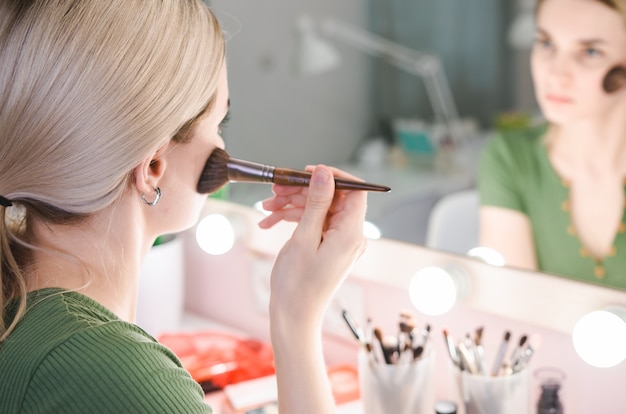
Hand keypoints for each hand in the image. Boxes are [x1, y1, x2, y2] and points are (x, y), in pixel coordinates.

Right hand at [260, 165, 367, 326]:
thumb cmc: (298, 283)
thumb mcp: (304, 237)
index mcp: (351, 233)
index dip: (333, 176)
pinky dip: (294, 219)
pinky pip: (313, 224)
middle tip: (275, 191)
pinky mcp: (328, 246)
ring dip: (292, 205)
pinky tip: (270, 221)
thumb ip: (316, 202)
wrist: (293, 315)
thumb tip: (324, 173)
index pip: (355, 191)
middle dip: (303, 192)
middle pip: (332, 198)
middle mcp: (350, 236)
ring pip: (319, 210)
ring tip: (267, 207)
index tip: (306, 172)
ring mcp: (339, 242)